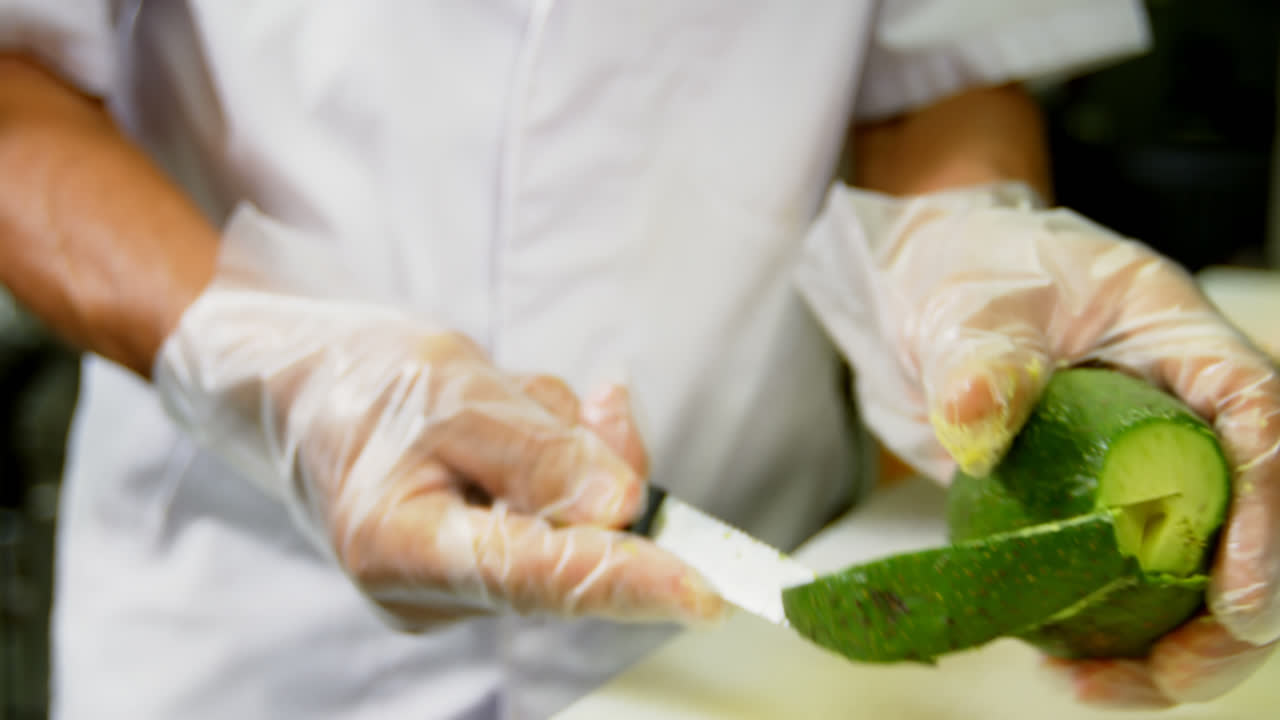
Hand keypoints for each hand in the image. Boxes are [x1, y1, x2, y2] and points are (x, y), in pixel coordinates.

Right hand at [153, 204, 722, 629]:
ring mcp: (455, 582)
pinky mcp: (476, 560)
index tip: (705, 591)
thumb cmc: (355, 378)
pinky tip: (512, 424)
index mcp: (401, 548)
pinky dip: (555, 462)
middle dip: (597, 468)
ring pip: (569, 523)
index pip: (541, 577)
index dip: (630, 582)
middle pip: (570, 547)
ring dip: (566, 451)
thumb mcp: (449, 387)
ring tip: (503, 403)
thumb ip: (537, 452)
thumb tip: (620, 508)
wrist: (297, 384)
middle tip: (599, 404)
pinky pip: (553, 516)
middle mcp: (430, 590)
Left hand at [797, 182, 1279, 706]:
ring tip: (1092, 687)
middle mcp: (1182, 413)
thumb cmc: (967, 272)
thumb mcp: (972, 304)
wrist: (923, 292)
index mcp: (1181, 343)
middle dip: (1229, 618)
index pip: (1259, 424)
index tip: (1232, 598)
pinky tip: (1061, 663)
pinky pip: (1128, 582)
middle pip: (1253, 522)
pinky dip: (1109, 633)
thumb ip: (981, 359)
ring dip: (1169, 646)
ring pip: (1198, 572)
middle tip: (1163, 675)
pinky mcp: (1099, 507)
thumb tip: (977, 423)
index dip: (1264, 518)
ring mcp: (1145, 466)